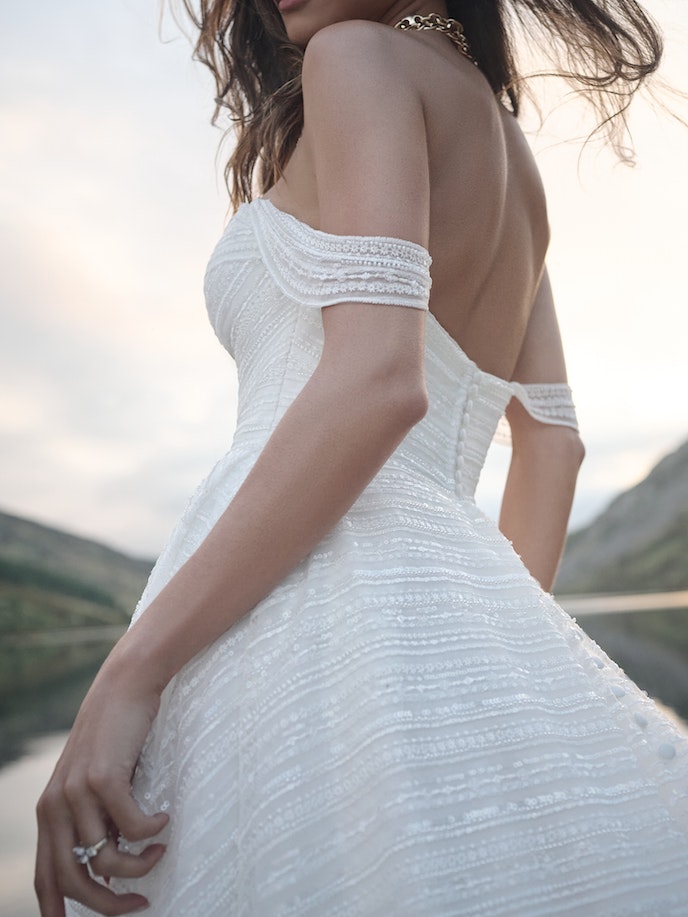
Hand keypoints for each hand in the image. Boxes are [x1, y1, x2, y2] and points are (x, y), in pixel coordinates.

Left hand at [35, 649, 169, 915]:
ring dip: (140, 864)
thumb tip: (109, 869)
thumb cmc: (116, 734)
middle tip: (141, 902)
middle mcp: (54, 806)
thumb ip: (94, 819)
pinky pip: (131, 827)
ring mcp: (77, 792)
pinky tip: (164, 818)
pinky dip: (152, 832)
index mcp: (48, 811)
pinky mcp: (103, 778)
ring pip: (105, 858)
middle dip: (109, 903)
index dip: (59, 910)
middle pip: (74, 879)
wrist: (124, 684)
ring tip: (160, 851)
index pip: (46, 877)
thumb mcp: (95, 780)